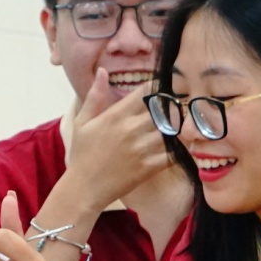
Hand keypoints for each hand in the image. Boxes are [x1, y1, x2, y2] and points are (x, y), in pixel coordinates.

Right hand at [62, 68, 171, 210]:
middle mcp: (131, 129)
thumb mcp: (82, 123)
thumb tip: (103, 72)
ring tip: (177, 126)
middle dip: (170, 107)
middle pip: (163, 109)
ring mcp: (142, 148)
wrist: (84, 189)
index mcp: (115, 115)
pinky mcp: (149, 166)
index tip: (161, 89)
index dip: (156, 87)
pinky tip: (176, 147)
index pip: (145, 92)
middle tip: (175, 107)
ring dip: (175, 127)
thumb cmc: (82, 155)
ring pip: (170, 130)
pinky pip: (172, 153)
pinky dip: (177, 149)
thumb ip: (95, 96)